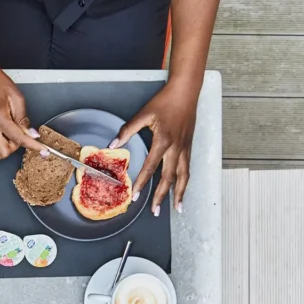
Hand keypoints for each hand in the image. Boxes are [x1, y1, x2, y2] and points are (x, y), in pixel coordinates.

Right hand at [0, 61, 46, 160]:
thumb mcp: (17, 98)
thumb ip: (23, 119)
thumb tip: (31, 134)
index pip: (19, 139)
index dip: (34, 146)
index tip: (42, 150)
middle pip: (3, 152)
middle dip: (14, 147)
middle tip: (20, 136)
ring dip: (0, 151)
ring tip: (7, 140)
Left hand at [111, 81, 199, 214]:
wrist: (186, 92)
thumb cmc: (165, 101)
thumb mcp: (143, 114)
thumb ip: (127, 130)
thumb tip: (113, 144)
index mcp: (163, 141)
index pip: (151, 167)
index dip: (143, 183)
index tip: (136, 196)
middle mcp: (176, 148)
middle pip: (169, 178)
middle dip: (161, 196)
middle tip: (154, 211)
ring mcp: (185, 148)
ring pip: (184, 176)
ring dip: (180, 193)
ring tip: (178, 208)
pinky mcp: (190, 146)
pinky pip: (188, 168)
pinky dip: (186, 181)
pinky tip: (183, 189)